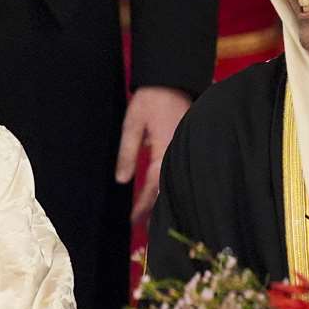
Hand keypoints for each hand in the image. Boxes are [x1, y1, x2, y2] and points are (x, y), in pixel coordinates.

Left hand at [116, 85, 192, 222]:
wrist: (172, 79)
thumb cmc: (150, 100)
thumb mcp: (132, 125)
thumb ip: (127, 153)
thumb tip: (122, 181)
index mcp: (164, 152)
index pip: (152, 187)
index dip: (142, 206)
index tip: (133, 221)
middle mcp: (177, 154)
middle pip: (167, 189)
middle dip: (156, 209)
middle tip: (146, 228)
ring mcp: (184, 150)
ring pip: (174, 180)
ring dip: (164, 197)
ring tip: (154, 215)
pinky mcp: (187, 144)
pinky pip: (178, 169)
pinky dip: (170, 183)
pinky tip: (165, 191)